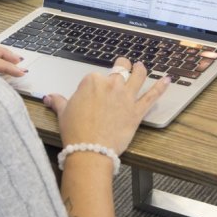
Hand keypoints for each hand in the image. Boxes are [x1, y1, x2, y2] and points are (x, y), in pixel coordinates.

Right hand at [43, 57, 169, 154]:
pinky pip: (152, 96)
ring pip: (138, 76)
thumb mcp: (63, 113)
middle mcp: (111, 85)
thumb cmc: (75, 131)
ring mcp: (126, 97)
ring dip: (141, 69)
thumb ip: (58, 102)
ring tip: (141, 66)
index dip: (96, 84)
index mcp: (92, 81)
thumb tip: (48, 97)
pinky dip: (161, 87)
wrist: (90, 150)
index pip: (96, 76)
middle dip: (122, 66)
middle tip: (123, 66)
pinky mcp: (137, 111)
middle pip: (121, 69)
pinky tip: (168, 80)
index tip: (94, 92)